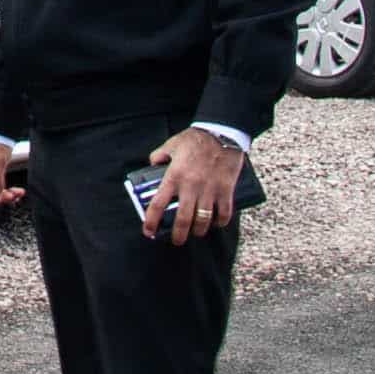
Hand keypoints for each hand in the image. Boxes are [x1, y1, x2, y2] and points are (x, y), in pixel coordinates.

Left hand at [144, 128, 244, 245]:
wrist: (221, 133)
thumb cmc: (195, 139)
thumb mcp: (171, 144)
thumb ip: (159, 155)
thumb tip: (152, 164)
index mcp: (174, 176)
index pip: (158, 204)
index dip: (152, 221)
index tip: (148, 232)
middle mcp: (191, 186)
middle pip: (182, 219)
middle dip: (178, 235)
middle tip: (176, 240)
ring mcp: (210, 190)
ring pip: (203, 220)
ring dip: (199, 231)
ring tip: (196, 233)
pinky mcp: (226, 190)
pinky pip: (224, 213)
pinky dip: (220, 222)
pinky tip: (216, 223)